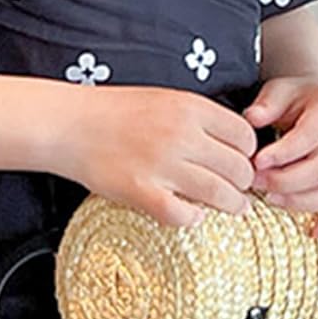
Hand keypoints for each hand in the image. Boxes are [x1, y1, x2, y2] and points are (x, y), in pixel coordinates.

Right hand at [54, 84, 255, 227]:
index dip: (248, 154)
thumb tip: (236, 147)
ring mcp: (161, 164)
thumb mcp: (166, 100)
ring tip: (231, 207)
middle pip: (238, 168)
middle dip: (243, 183)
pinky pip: (184, 215)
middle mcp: (181, 135)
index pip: (244, 136)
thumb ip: (200, 120)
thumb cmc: (118, 113)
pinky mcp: (141, 191)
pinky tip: (192, 214)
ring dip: (232, 205)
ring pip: (220, 194)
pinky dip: (193, 218)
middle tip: (239, 190)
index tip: (241, 162)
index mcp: (190, 108)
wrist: (70, 124)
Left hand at [244, 76, 317, 239]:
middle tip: (256, 182)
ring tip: (271, 199)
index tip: (258, 161)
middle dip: (285, 180)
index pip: (310, 137)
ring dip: (298, 200)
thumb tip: (252, 118)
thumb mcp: (278, 91)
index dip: (283, 153)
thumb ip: (266, 104)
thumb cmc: (296, 99)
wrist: (311, 102)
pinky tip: (316, 232)